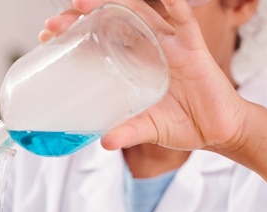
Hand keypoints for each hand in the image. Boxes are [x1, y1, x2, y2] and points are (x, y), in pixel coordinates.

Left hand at [39, 0, 248, 153]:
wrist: (219, 132)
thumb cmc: (183, 126)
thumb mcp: (148, 129)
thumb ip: (127, 132)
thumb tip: (104, 142)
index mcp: (134, 67)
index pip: (99, 43)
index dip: (74, 36)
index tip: (47, 36)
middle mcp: (149, 51)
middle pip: (113, 23)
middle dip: (83, 18)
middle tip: (54, 22)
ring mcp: (170, 46)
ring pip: (140, 14)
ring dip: (113, 3)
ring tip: (84, 2)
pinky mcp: (194, 49)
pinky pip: (183, 20)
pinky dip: (174, 5)